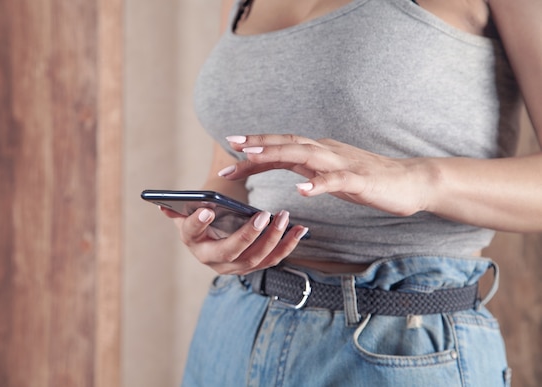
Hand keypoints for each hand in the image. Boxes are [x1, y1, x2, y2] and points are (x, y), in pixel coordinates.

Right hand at [159, 206, 308, 274]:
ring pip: (256, 257)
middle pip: (231, 251)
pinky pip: (273, 258)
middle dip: (249, 234)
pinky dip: (288, 245)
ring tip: (284, 216)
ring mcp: (235, 267)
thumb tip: (162, 204)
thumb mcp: (188, 213)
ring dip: (274, 238)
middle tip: (264, 215)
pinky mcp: (254, 267)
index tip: (208, 209)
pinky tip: (301, 230)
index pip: (192, 232)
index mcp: (192, 241)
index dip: (198, 223)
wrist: (214, 237)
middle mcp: (212, 259)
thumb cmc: (202, 218)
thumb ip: (178, 208)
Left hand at [219, 134, 434, 216]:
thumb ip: (310, 170)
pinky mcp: (360, 179)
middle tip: (232, 145)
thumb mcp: (331, 174)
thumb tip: (287, 172)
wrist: (410, 181)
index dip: (256, 148)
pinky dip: (318, 183)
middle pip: (288, 144)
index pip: (282, 147)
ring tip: (253, 156)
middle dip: (258, 144)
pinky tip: (302, 189)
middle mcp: (327, 151)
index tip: (230, 149)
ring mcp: (343, 163)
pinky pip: (336, 180)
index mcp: (319, 152)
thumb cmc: (369, 179)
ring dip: (277, 154)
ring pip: (306, 155)